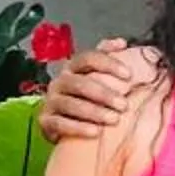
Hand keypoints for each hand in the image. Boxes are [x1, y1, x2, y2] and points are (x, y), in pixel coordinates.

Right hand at [39, 39, 156, 144]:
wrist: (62, 123)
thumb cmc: (84, 97)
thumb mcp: (94, 75)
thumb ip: (106, 57)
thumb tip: (121, 43)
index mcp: (72, 68)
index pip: (88, 58)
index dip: (108, 64)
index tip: (128, 75)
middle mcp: (59, 81)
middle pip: (80, 83)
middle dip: (104, 94)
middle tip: (124, 105)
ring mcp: (50, 101)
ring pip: (71, 104)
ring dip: (94, 112)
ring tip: (113, 119)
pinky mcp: (45, 121)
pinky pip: (60, 124)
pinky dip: (78, 128)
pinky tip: (95, 132)